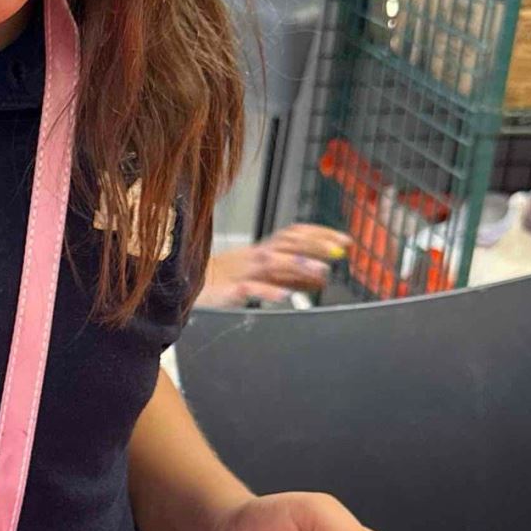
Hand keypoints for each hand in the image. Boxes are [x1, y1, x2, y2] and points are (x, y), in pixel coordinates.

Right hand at [197, 225, 349, 307]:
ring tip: (322, 272)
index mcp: (262, 250)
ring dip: (299, 265)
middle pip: (288, 243)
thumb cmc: (225, 280)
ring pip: (273, 262)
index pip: (295, 234)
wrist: (186, 286)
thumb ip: (290, 275)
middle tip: (339, 252)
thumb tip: (321, 276)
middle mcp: (255, 256)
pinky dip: (268, 291)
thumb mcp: (260, 274)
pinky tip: (285, 296)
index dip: (321, 234)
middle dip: (316, 245)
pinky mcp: (229, 290)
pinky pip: (250, 288)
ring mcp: (242, 271)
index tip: (345, 240)